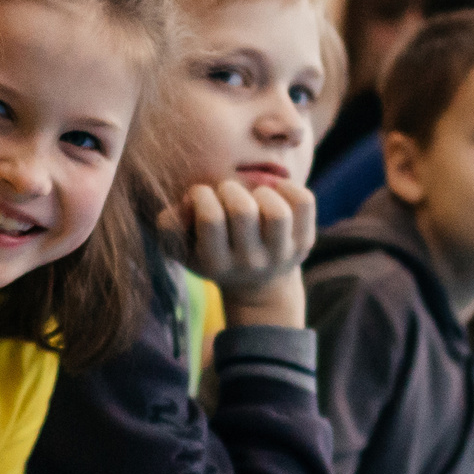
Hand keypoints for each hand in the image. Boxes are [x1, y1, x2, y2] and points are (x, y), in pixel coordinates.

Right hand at [158, 178, 317, 326]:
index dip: (201, 194)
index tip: (201, 195)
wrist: (259, 286)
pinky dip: (289, 187)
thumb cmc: (214, 253)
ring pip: (277, 211)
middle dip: (230, 188)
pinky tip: (275, 192)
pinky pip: (304, 202)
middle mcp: (251, 263)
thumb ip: (170, 225)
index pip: (211, 218)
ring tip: (254, 196)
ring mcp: (281, 254)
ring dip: (261, 191)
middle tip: (227, 193)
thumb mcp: (183, 247)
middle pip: (243, 210)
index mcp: (218, 264)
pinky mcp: (304, 242)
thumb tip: (187, 202)